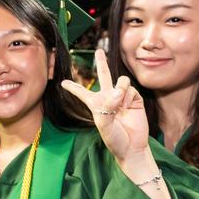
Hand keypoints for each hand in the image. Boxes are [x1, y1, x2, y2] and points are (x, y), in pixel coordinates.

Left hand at [62, 47, 150, 163]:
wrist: (132, 147)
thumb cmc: (115, 140)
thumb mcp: (104, 125)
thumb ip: (108, 107)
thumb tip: (118, 90)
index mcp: (96, 105)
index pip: (83, 93)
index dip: (73, 87)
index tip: (63, 82)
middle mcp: (109, 98)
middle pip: (104, 75)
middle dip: (102, 62)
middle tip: (99, 50)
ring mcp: (122, 98)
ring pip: (121, 81)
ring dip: (120, 87)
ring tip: (119, 101)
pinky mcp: (135, 99)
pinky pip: (130, 89)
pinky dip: (128, 96)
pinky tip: (127, 107)